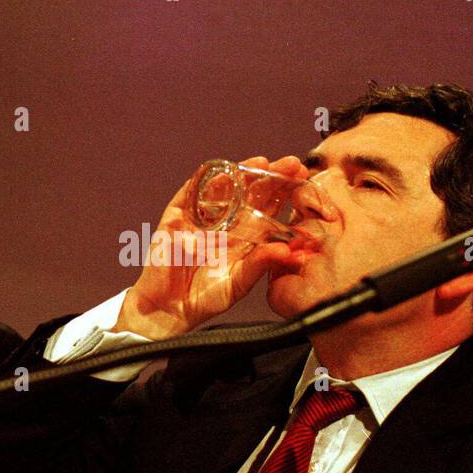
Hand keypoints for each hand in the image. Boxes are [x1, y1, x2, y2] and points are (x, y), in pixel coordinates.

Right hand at [116, 155, 312, 339]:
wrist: (168, 309)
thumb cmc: (203, 299)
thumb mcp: (238, 283)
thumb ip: (260, 265)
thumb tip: (287, 250)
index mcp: (244, 235)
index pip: (267, 207)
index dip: (284, 192)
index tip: (304, 180)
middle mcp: (224, 222)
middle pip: (249, 192)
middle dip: (270, 176)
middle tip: (292, 164)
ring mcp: (200, 217)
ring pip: (222, 187)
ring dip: (241, 173)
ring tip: (261, 163)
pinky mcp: (176, 218)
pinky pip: (189, 194)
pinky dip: (201, 182)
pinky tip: (218, 171)